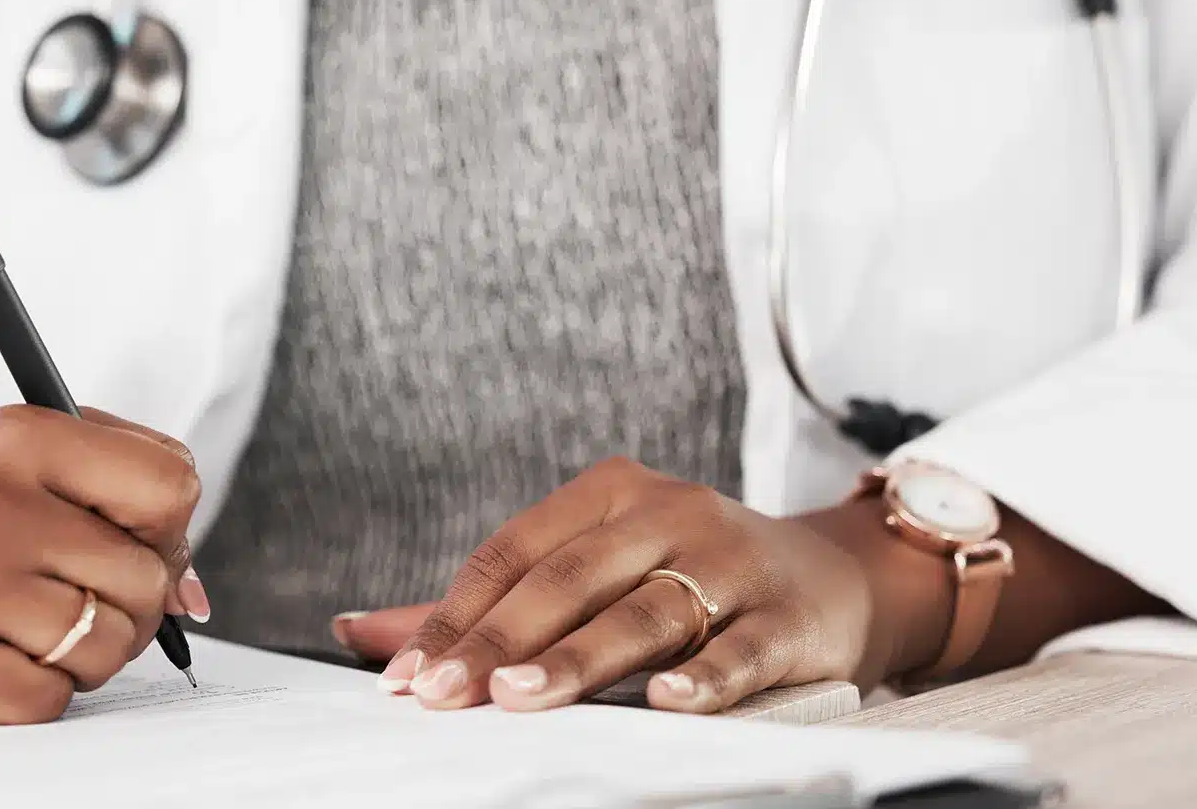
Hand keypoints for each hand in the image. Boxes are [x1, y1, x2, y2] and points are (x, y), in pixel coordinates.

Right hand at [0, 405, 206, 722]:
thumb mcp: (28, 466)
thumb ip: (131, 500)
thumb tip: (193, 597)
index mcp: (16, 437)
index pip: (170, 485)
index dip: (169, 526)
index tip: (135, 538)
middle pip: (144, 576)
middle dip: (130, 598)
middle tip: (78, 591)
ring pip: (106, 643)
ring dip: (90, 650)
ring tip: (36, 624)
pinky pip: (53, 699)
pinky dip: (43, 690)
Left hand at [363, 457, 936, 713]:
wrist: (835, 577)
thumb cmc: (691, 574)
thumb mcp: (595, 568)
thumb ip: (486, 607)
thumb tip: (360, 632)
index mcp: (610, 495)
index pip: (513, 551)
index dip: (452, 612)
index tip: (400, 673)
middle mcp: (667, 514)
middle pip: (567, 579)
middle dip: (497, 641)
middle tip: (440, 692)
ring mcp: (729, 560)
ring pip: (643, 611)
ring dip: (578, 657)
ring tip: (521, 697)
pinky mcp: (787, 615)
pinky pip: (739, 646)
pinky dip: (704, 675)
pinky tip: (666, 702)